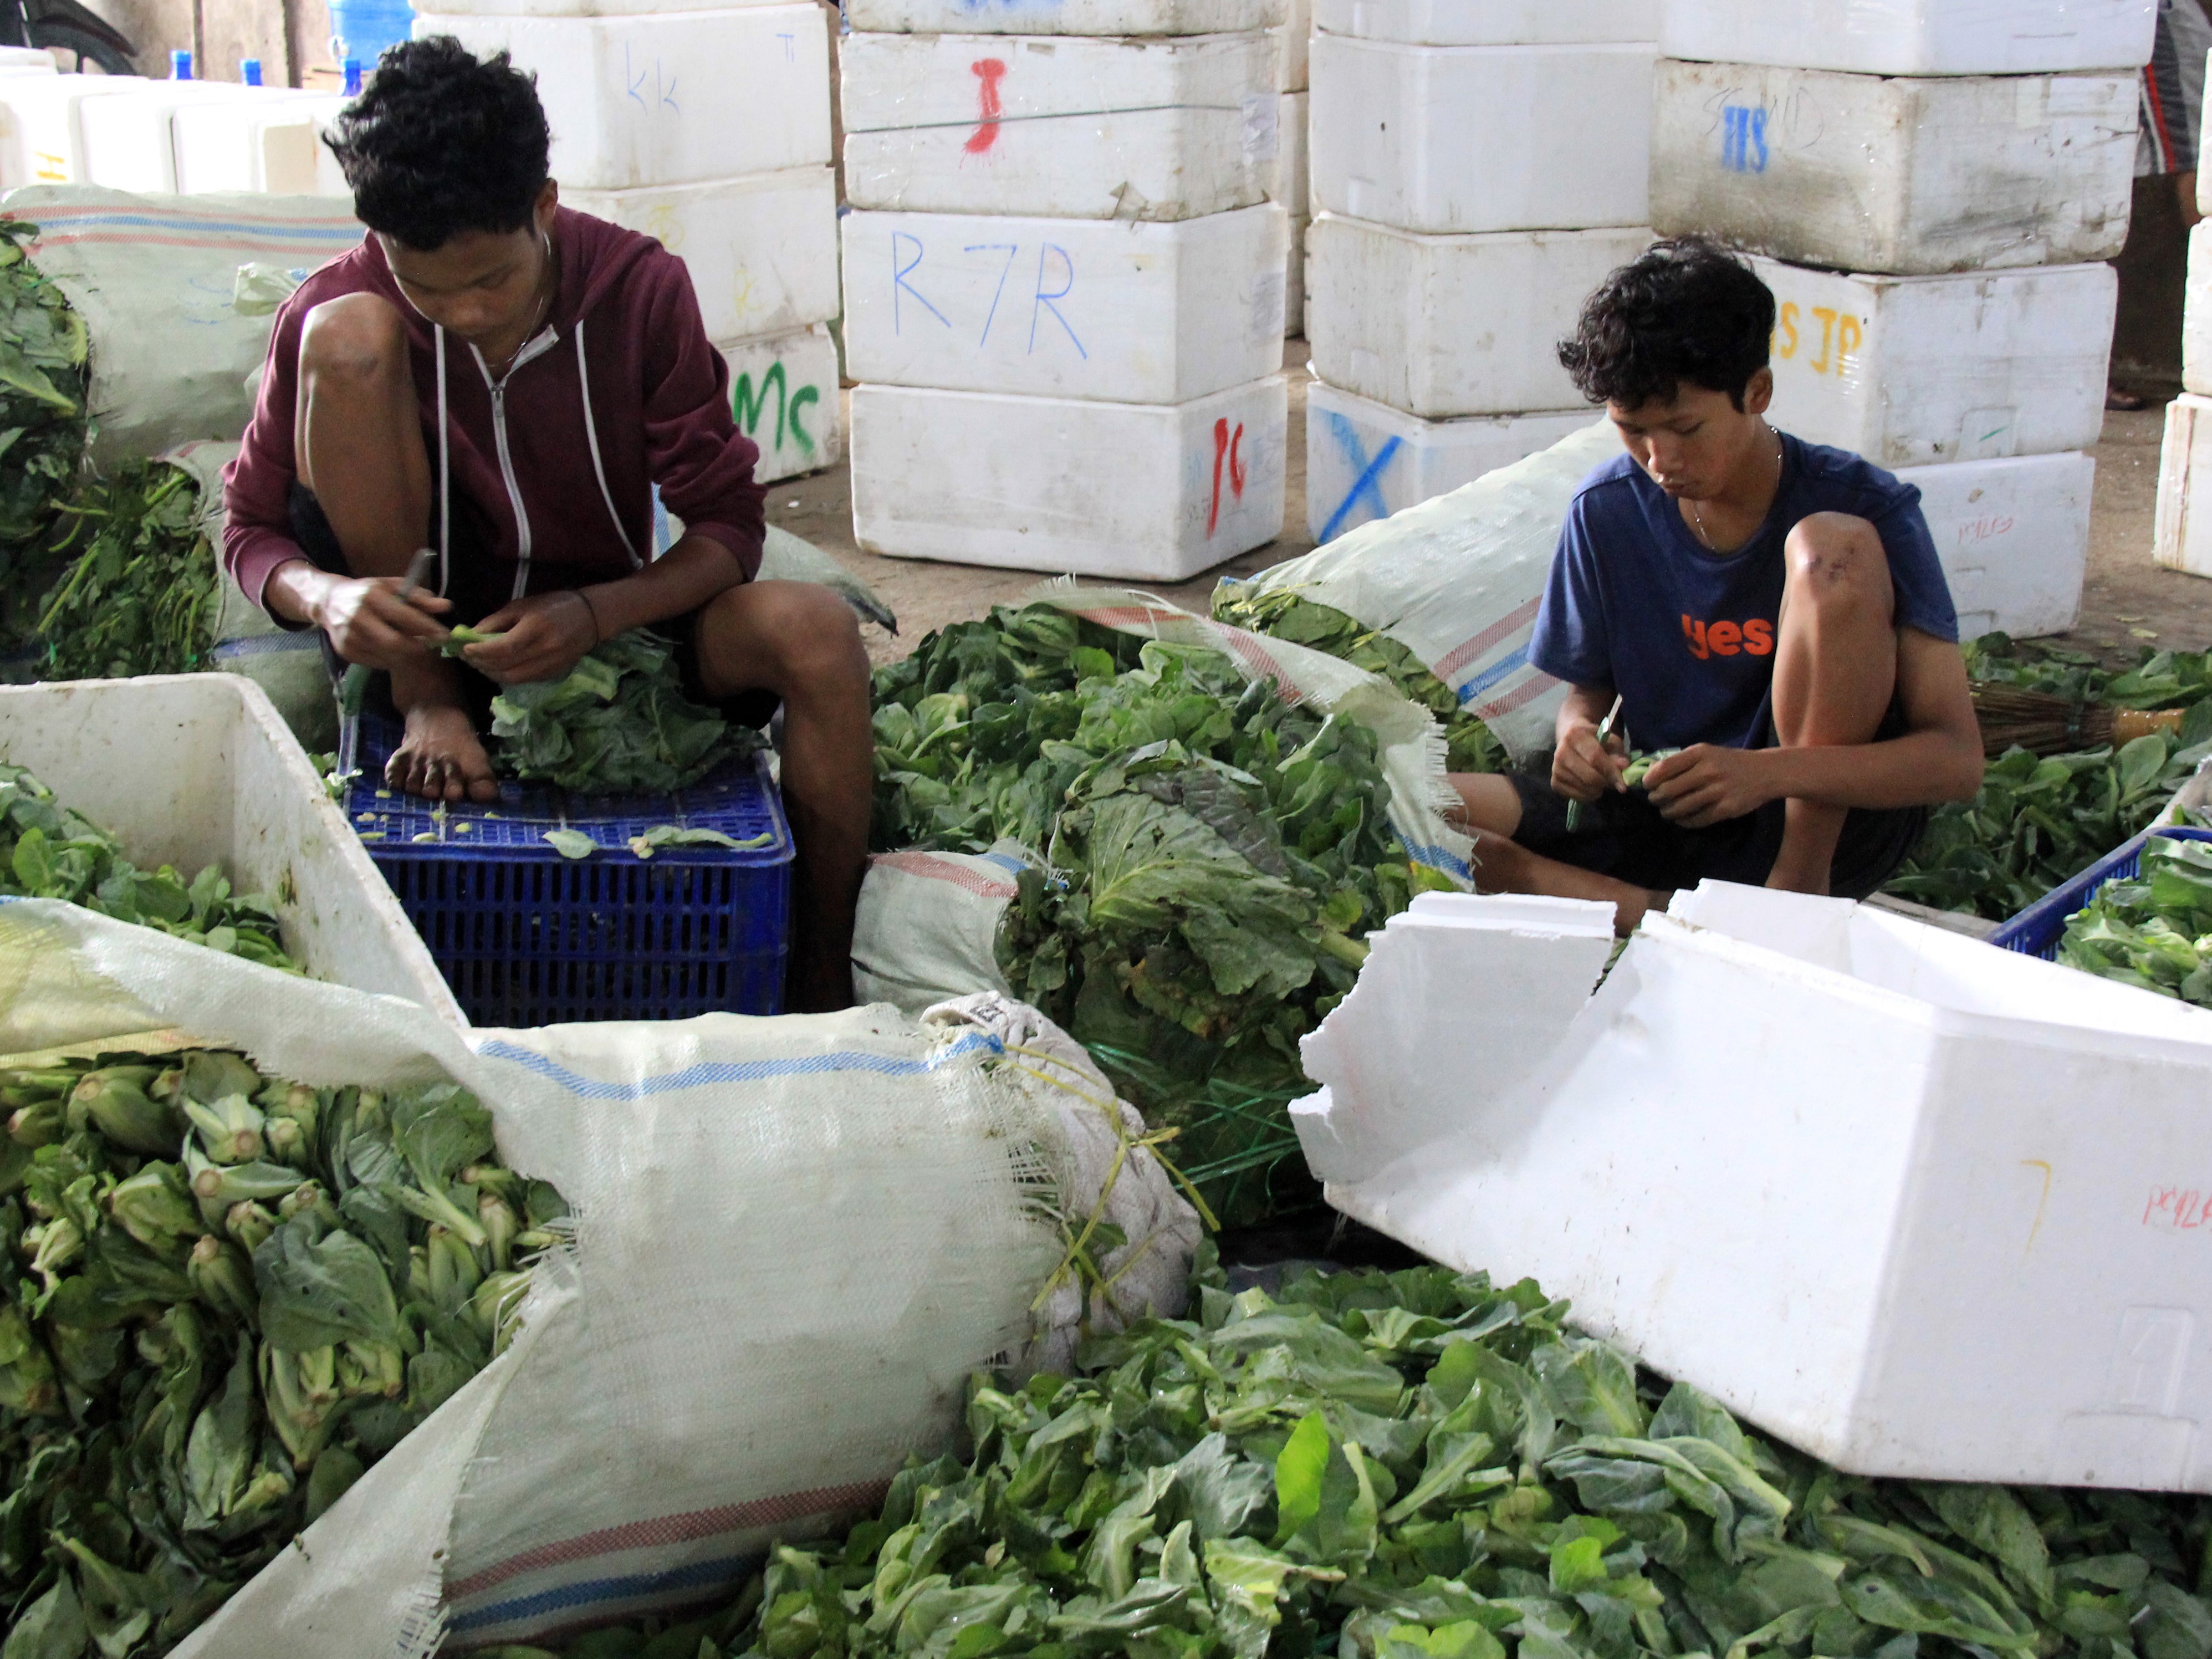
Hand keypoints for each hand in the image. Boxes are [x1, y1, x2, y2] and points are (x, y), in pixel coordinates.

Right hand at [310, 572, 451, 668]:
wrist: (328, 601)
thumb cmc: (368, 592)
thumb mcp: (392, 587)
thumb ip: (419, 597)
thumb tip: (446, 606)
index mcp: (371, 596)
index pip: (404, 616)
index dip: (426, 627)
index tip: (444, 635)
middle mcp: (357, 617)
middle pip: (395, 642)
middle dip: (418, 647)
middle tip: (433, 646)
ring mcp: (349, 637)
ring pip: (387, 655)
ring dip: (407, 654)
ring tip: (415, 646)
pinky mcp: (345, 652)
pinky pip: (377, 662)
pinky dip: (391, 659)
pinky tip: (396, 651)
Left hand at [461, 590, 598, 684]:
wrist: (590, 618)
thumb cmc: (553, 606)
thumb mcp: (522, 605)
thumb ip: (496, 621)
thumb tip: (471, 635)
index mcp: (536, 628)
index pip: (503, 648)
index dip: (481, 651)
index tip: (465, 648)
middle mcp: (544, 650)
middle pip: (505, 666)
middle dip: (481, 663)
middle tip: (467, 657)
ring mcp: (550, 665)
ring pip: (512, 678)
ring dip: (491, 673)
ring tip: (479, 664)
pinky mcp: (553, 674)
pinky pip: (523, 680)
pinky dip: (506, 676)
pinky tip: (497, 668)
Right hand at [1552, 719, 1625, 802]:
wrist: (1570, 739)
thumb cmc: (1594, 740)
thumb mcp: (1609, 741)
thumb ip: (1618, 753)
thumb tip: (1624, 766)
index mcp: (1575, 735)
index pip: (1595, 757)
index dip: (1611, 772)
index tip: (1623, 786)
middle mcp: (1561, 751)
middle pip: (1589, 776)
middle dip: (1605, 783)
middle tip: (1612, 783)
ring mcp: (1555, 768)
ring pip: (1583, 788)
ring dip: (1597, 790)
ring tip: (1601, 783)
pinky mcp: (1554, 781)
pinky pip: (1574, 796)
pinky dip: (1587, 796)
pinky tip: (1591, 788)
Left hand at [1643, 744, 1771, 827]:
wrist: (1766, 772)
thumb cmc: (1730, 761)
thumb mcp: (1707, 752)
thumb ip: (1682, 761)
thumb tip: (1652, 772)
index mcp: (1700, 754)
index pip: (1664, 768)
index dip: (1649, 779)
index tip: (1646, 785)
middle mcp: (1707, 771)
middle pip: (1668, 790)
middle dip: (1656, 798)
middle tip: (1655, 800)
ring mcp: (1717, 791)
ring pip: (1680, 807)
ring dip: (1668, 812)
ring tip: (1666, 811)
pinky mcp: (1726, 808)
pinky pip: (1697, 820)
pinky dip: (1685, 822)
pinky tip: (1682, 819)